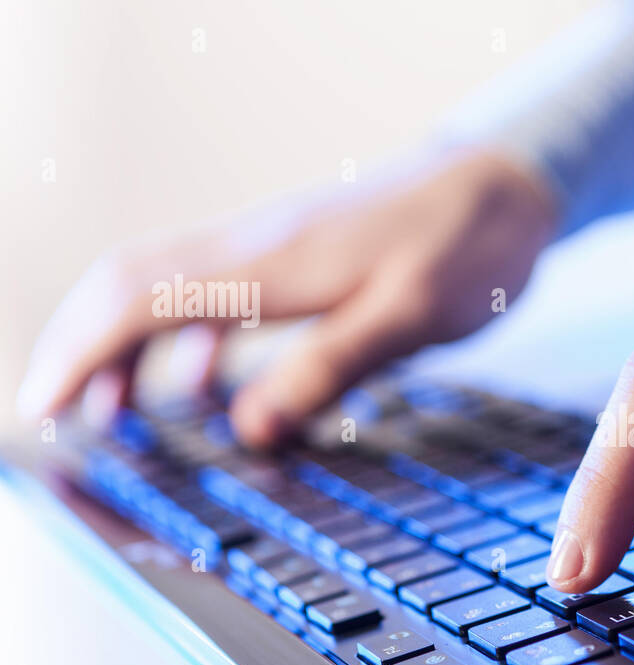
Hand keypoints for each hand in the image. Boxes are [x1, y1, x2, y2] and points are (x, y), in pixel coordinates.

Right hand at [18, 148, 556, 445]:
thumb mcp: (408, 319)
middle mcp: (254, 248)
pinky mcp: (295, 258)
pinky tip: (200, 387)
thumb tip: (247, 429)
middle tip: (58, 416)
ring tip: (115, 416)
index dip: (81, 353)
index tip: (45, 408)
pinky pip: (215, 296)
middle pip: (129, 284)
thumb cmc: (466, 248)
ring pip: (165, 288)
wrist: (503, 183)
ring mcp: (270, 248)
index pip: (139, 298)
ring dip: (126, 349)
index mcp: (270, 264)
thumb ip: (327, 369)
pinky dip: (186, 343)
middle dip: (80, 348)